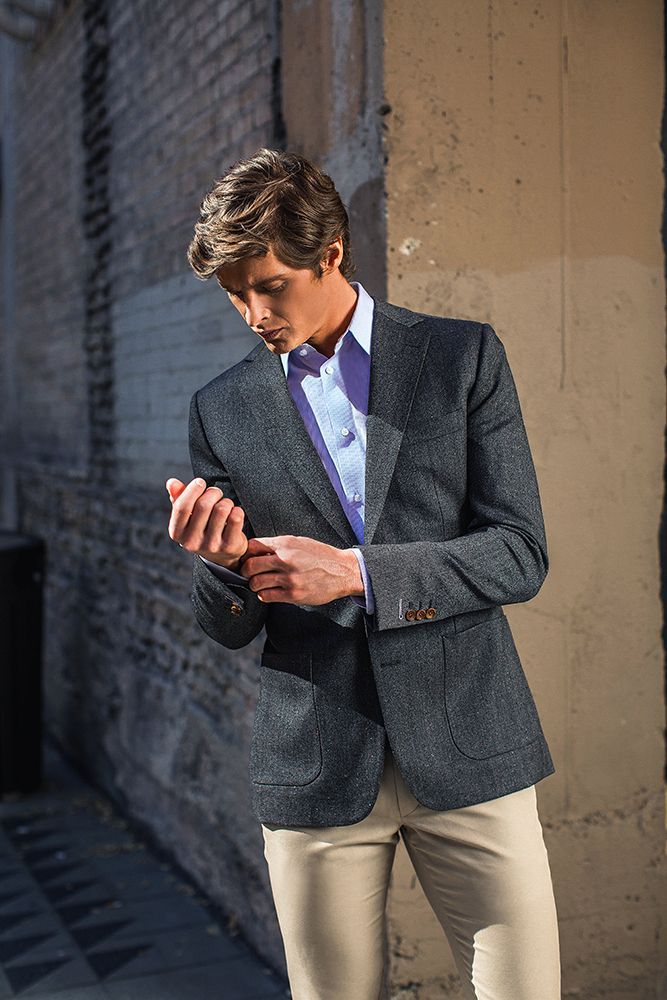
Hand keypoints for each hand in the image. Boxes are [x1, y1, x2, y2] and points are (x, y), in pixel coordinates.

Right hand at [166, 477, 248, 568]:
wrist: (222, 554)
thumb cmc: (202, 527)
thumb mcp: (188, 516)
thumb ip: (179, 498)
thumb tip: (172, 482)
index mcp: (177, 532)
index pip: (182, 507)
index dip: (192, 490)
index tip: (200, 482)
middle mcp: (192, 542)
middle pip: (203, 505)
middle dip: (213, 492)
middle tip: (216, 493)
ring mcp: (211, 546)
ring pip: (221, 509)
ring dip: (226, 501)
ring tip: (225, 505)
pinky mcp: (229, 546)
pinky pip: (235, 518)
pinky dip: (237, 510)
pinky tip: (234, 514)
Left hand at [239, 535, 361, 604]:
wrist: (343, 571)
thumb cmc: (321, 556)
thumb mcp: (299, 542)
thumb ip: (278, 545)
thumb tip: (257, 550)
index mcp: (286, 544)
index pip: (253, 546)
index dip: (246, 553)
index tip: (247, 558)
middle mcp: (286, 560)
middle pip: (250, 566)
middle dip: (245, 571)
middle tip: (248, 573)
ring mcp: (289, 579)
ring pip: (256, 583)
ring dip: (254, 584)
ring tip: (260, 583)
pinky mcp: (293, 594)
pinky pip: (267, 596)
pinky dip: (264, 594)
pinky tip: (269, 591)